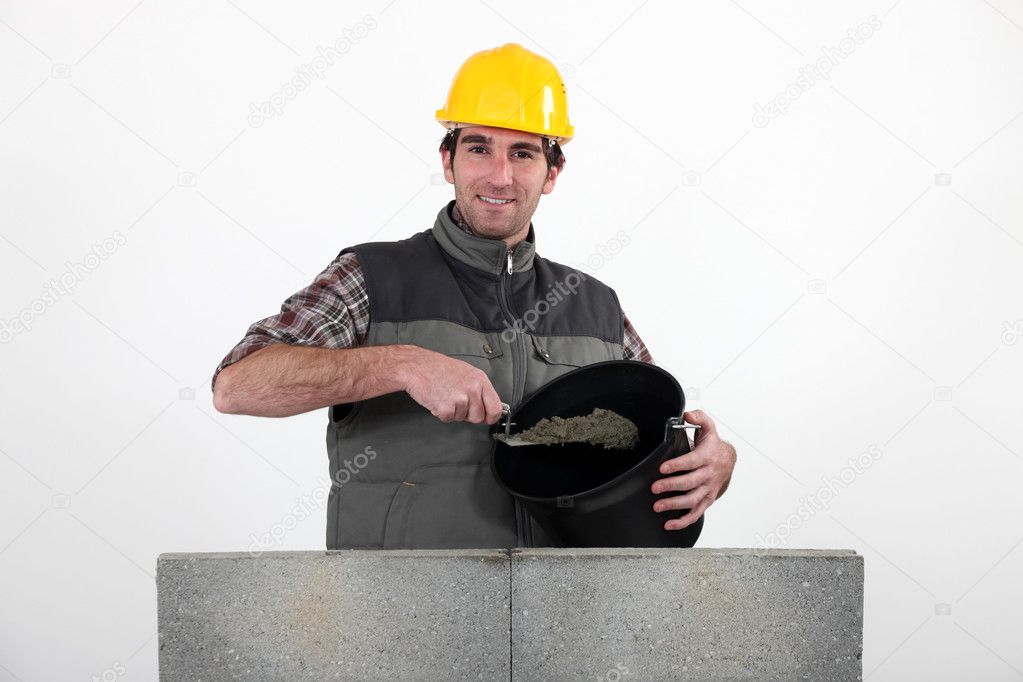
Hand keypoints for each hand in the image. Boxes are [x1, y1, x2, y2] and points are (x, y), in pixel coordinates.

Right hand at [402, 348, 503, 424]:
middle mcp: (472, 389)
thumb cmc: (438, 368)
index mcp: (479, 380)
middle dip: (468, 414)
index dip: (491, 417)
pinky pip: (448, 419)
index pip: (495, 408)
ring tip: (446, 396)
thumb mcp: (466, 372)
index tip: (487, 418)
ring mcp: (459, 399)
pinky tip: (438, 399)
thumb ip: (479, 389)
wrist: (417, 366)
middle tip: (457, 401)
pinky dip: (441, 413)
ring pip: (462, 418)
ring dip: (453, 412)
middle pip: (478, 417)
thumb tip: (488, 404)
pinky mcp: (446, 408)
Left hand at [650, 409, 735, 530]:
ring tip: (658, 506)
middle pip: (690, 483)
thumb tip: (687, 414)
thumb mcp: (708, 428)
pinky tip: (669, 524)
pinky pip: (696, 513)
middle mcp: (708, 474)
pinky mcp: (707, 500)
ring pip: (692, 500)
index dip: (677, 465)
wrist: (728, 460)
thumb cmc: (713, 445)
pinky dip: (683, 521)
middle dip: (671, 486)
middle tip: (655, 488)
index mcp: (707, 456)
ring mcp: (708, 489)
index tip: (663, 468)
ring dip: (674, 505)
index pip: (692, 461)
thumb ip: (699, 418)